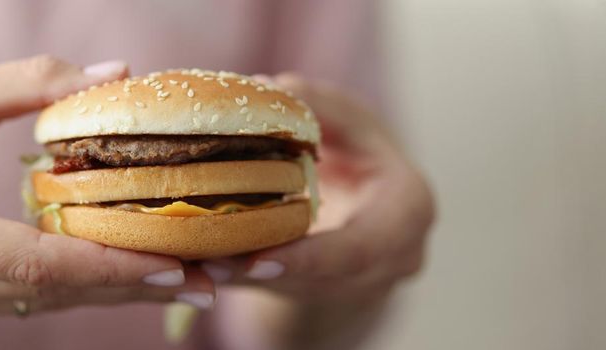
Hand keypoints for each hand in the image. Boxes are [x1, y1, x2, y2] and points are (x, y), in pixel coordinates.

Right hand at [0, 56, 212, 319]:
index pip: (34, 262)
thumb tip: (116, 75)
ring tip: (186, 276)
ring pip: (42, 305)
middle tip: (211, 279)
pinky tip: (124, 272)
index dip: (109, 265)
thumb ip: (30, 83)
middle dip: (132, 286)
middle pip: (50, 296)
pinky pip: (22, 301)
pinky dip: (74, 286)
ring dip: (112, 291)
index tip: (176, 262)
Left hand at [206, 73, 433, 301]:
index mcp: (408, 212)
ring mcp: (363, 286)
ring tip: (197, 265)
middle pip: (324, 279)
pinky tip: (201, 266)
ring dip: (246, 280)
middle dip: (265, 274)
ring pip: (298, 291)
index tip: (257, 260)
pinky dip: (243, 279)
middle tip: (210, 267)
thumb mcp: (349, 118)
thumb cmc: (359, 150)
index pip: (360, 248)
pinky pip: (283, 291)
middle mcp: (394, 260)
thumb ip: (318, 102)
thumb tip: (267, 87)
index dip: (309, 258)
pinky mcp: (328, 295)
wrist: (369, 200)